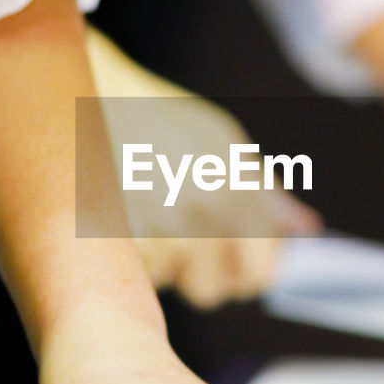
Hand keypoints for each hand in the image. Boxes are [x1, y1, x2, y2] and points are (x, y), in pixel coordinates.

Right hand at [88, 28, 320, 307]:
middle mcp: (193, 212)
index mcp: (229, 189)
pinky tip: (123, 218)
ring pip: (171, 282)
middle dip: (206, 272)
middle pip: (212, 290)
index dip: (252, 272)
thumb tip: (305, 229)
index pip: (258, 273)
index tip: (241, 259)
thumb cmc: (153, 115)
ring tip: (148, 214)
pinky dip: (130, 255)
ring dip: (164, 261)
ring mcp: (147, 228)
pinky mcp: (105, 239)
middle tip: (189, 238)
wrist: (78, 94)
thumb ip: (263, 190)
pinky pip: (133, 273)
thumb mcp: (219, 138)